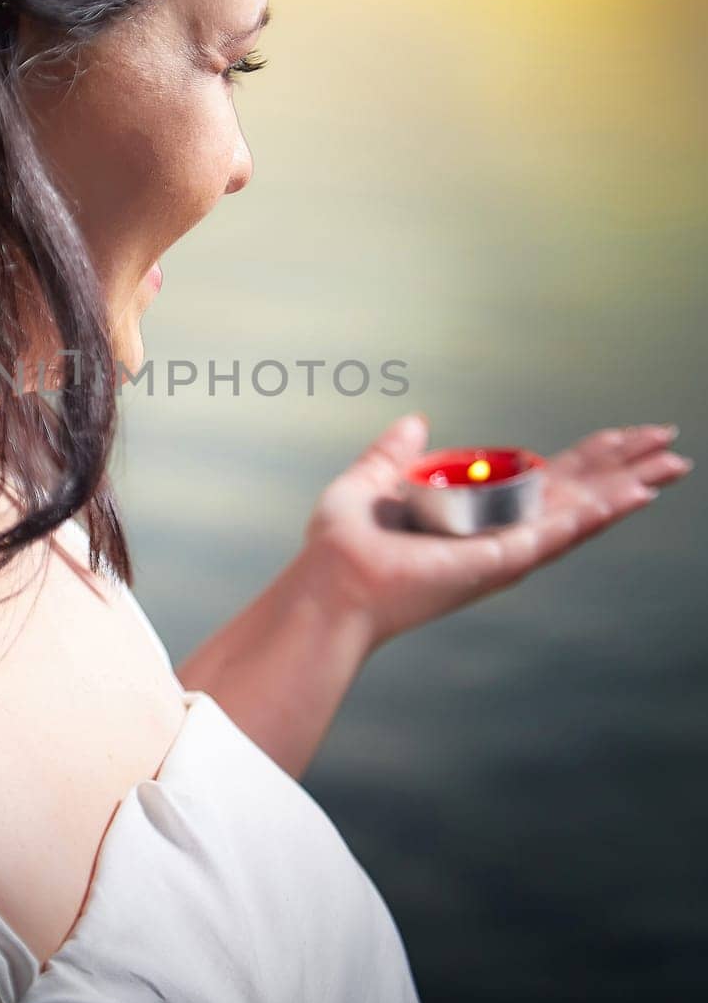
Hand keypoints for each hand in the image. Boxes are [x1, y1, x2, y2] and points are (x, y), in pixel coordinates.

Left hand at [303, 413, 693, 652]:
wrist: (329, 580)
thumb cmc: (345, 544)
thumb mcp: (372, 480)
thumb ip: (396, 452)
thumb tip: (415, 421)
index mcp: (480, 511)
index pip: (550, 478)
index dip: (592, 456)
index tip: (630, 435)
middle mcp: (502, 532)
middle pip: (579, 492)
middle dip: (627, 467)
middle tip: (673, 446)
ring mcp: (507, 548)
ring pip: (583, 512)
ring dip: (628, 486)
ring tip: (672, 466)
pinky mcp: (501, 560)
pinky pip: (559, 533)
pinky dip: (599, 514)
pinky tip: (634, 495)